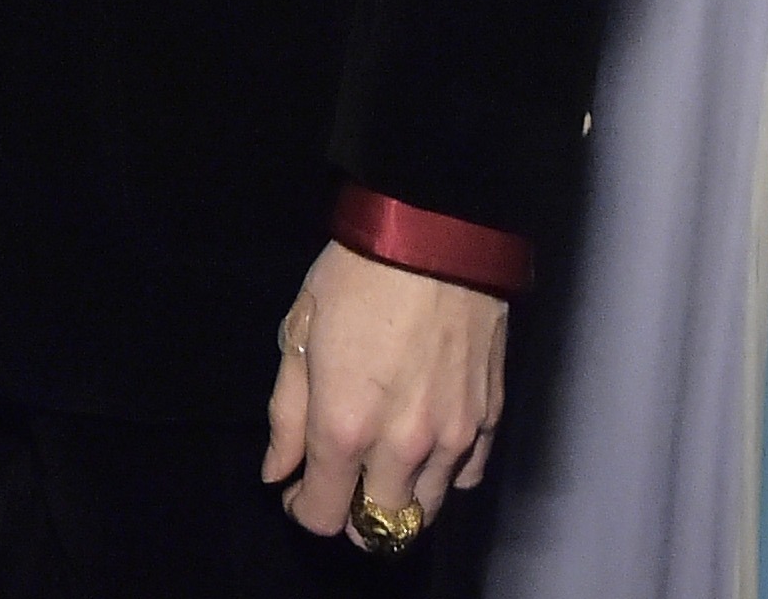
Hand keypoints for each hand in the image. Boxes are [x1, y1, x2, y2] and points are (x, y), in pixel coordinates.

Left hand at [262, 242, 504, 543]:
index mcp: (345, 429)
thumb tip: (277, 471)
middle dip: (352, 515)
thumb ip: (286, 414)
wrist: (434, 240)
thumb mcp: (299, 336)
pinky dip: (443, 475)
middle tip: (339, 479)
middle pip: (381, 528)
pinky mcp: (490, 422)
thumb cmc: (354, 280)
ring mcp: (455, 440)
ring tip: (380, 465)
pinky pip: (467, 477)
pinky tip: (424, 446)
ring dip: (399, 499)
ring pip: (427, 510)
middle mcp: (404, 449)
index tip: (295, 489)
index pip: (325, 515)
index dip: (303, 510)